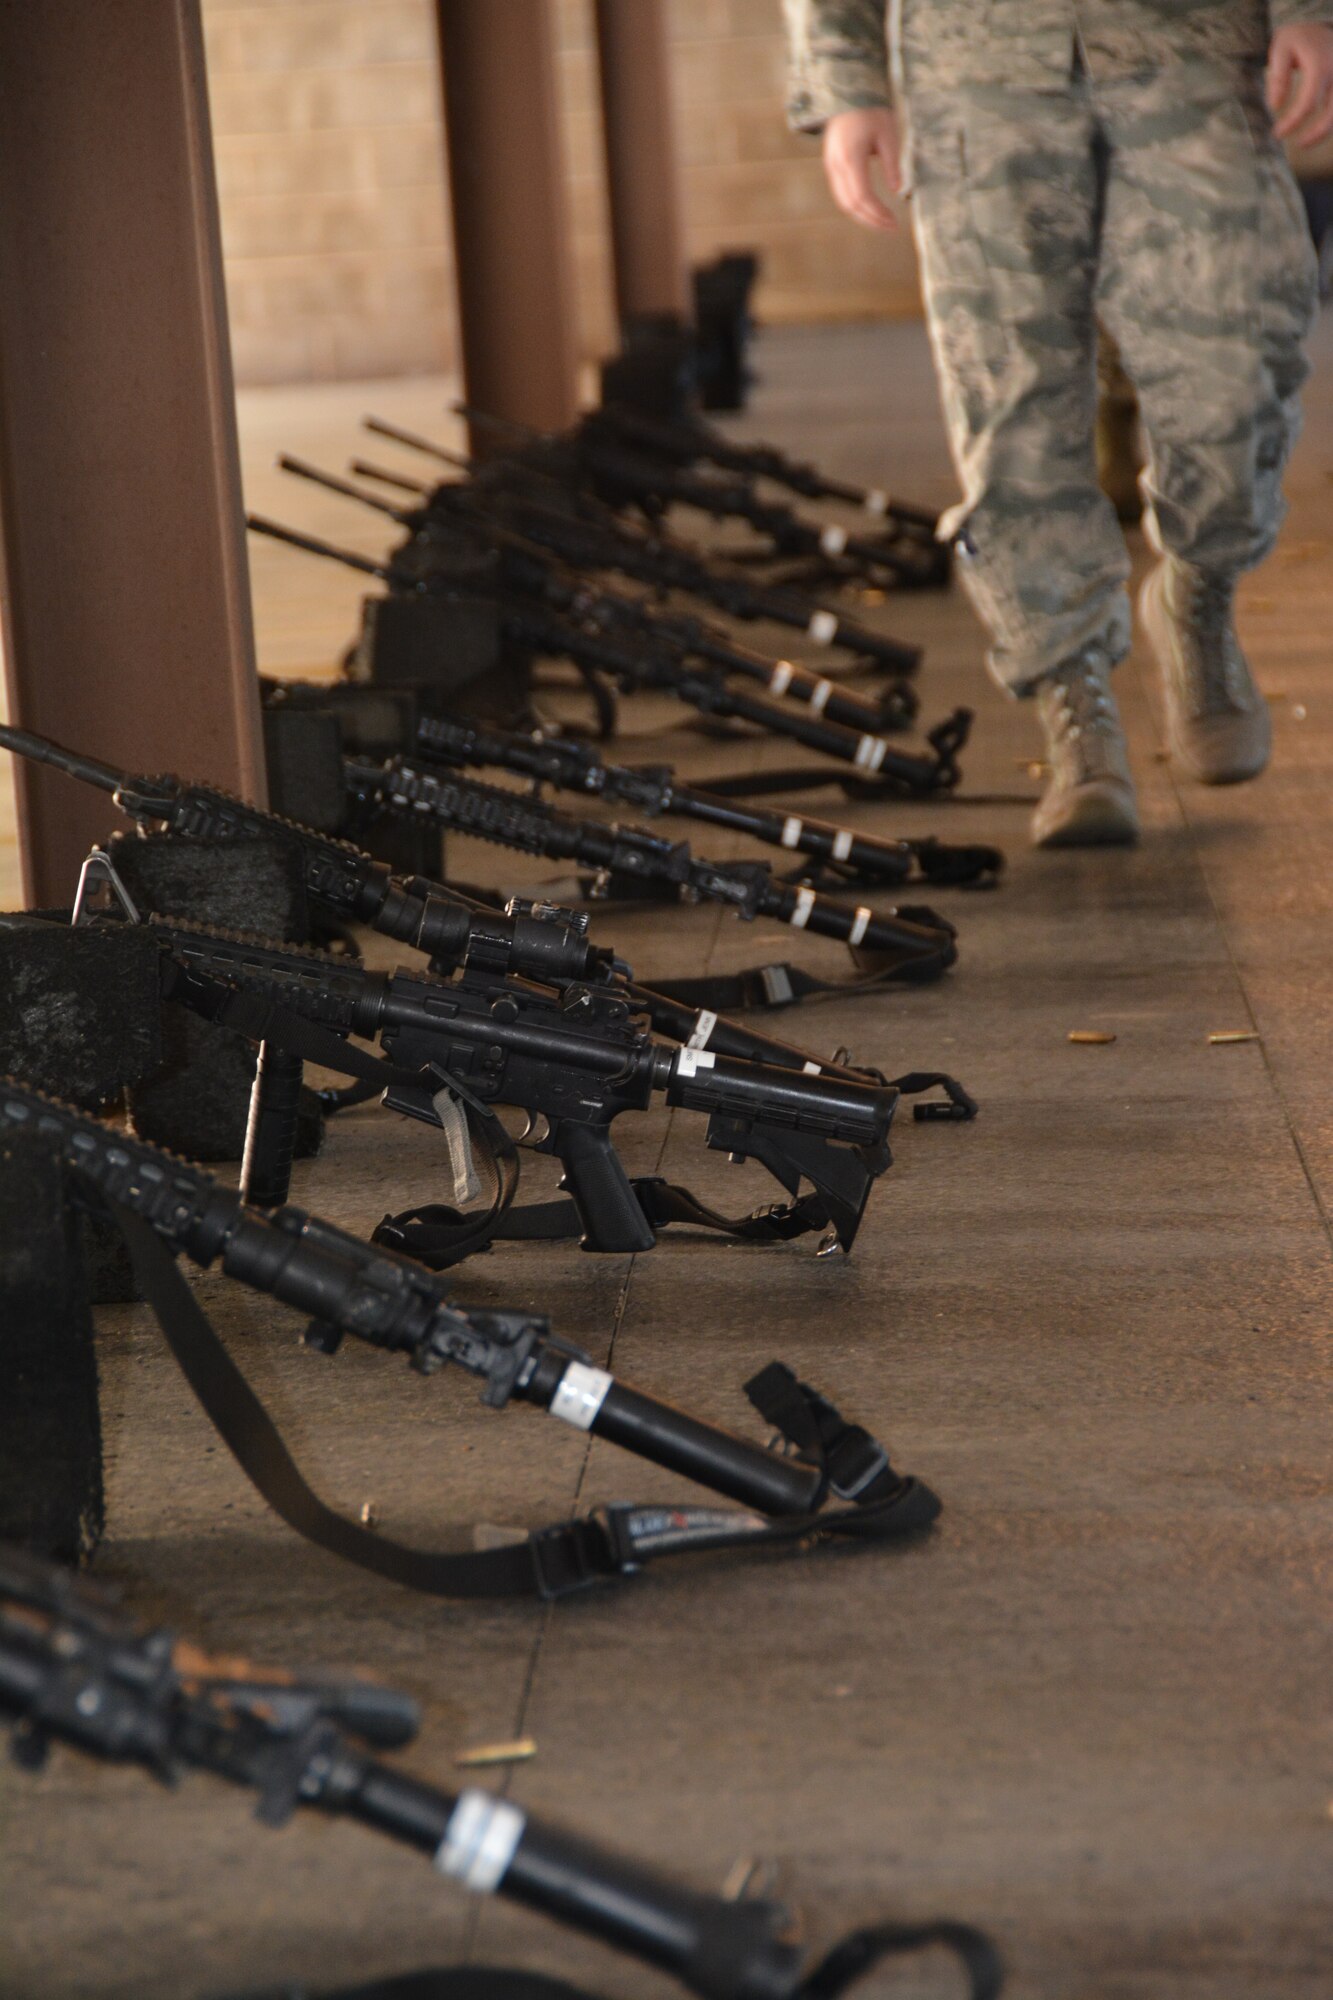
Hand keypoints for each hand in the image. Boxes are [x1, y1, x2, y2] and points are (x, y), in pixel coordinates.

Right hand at [822, 108, 901, 231]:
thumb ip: (893, 164)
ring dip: (862, 215)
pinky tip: (871, 208)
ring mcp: (831, 166)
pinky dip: (856, 205)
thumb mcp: (888, 134)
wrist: (848, 94)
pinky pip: (841, 193)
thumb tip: (899, 191)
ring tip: (882, 220)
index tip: (894, 222)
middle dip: (871, 220)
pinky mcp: (832, 166)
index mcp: (851, 158)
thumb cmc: (871, 111)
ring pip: (844, 202)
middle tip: (891, 226)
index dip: (878, 213)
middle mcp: (837, 165)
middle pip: (851, 204)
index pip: (863, 196)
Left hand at [1267, 22, 1332, 145]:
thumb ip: (1278, 78)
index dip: (1293, 122)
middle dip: (1317, 133)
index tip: (1277, 133)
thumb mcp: (1281, 50)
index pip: (1307, 103)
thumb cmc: (1297, 37)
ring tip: (1308, 141)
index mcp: (1320, 65)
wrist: (1317, 23)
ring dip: (1326, 130)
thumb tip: (1275, 106)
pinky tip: (1319, 127)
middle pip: (1332, 112)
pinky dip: (1331, 118)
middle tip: (1300, 144)